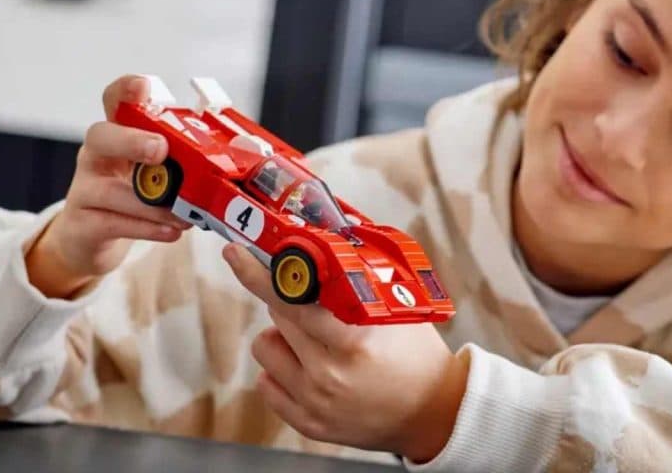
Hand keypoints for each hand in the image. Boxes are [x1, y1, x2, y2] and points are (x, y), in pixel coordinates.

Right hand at [26, 75, 190, 297]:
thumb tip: (228, 160)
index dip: (125, 90)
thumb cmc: (132, 197)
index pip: (114, 103)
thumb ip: (181, 162)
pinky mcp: (83, 224)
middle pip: (100, 136)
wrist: (91, 237)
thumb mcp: (154, 172)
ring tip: (184, 215)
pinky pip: (113, 224)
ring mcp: (85, 190)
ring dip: (152, 204)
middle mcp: (96, 157)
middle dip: (131, 141)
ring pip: (110, 191)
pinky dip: (146, 229)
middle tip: (160, 149)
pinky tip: (171, 232)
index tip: (144, 85)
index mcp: (118, 136)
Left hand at [223, 243, 468, 462]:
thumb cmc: (419, 358)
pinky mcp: (309, 422)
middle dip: (291, 301)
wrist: (434, 413)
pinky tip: (310, 367)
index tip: (237, 255)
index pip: (291, 298)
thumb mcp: (398, 313)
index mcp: (354, 340)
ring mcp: (316, 400)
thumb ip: (359, 286)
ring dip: (282, 336)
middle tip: (317, 305)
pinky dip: (282, 370)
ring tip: (314, 340)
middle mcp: (329, 372)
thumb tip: (324, 250)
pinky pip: (268, 383)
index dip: (259, 273)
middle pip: (277, 316)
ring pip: (265, 347)